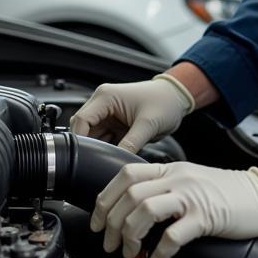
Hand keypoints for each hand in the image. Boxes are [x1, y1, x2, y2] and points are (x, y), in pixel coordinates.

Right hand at [70, 74, 193, 152]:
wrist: (177, 99)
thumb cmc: (165, 102)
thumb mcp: (148, 125)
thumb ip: (130, 144)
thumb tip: (116, 160)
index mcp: (105, 97)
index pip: (80, 120)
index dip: (80, 140)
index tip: (86, 157)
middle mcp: (102, 103)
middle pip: (83, 129)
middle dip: (89, 146)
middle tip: (99, 160)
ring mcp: (107, 114)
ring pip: (92, 137)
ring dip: (99, 148)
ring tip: (110, 156)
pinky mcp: (114, 124)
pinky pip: (103, 140)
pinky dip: (107, 148)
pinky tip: (115, 155)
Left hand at [91, 162, 257, 257]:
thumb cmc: (228, 193)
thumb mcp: (190, 182)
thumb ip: (163, 191)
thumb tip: (132, 215)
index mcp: (170, 170)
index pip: (125, 175)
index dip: (105, 199)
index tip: (97, 221)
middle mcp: (177, 178)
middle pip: (129, 195)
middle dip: (111, 223)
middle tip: (110, 244)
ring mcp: (191, 196)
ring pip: (144, 210)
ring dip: (130, 236)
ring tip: (131, 253)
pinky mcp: (206, 216)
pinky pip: (173, 235)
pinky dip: (159, 252)